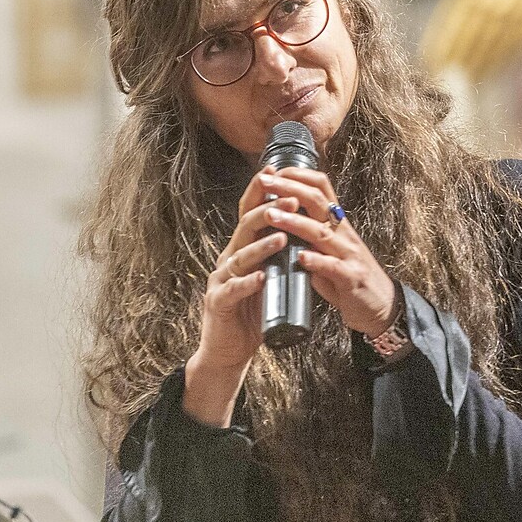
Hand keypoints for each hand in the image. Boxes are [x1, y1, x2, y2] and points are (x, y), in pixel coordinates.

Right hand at [182, 171, 294, 425]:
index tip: (275, 171)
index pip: (249, 214)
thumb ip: (277, 256)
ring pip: (241, 257)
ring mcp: (221, 280)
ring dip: (262, 246)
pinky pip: (233, 290)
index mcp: (241, 249)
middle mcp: (229, 258)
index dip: (260, 192)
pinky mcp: (219, 303)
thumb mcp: (267, 276)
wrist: (228, 350)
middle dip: (268, 211)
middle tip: (290, 200)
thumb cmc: (250, 311)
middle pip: (244, 228)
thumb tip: (302, 229)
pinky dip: (248, 283)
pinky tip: (261, 278)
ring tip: (283, 237)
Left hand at [255, 167, 397, 336]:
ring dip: (294, 222)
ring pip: (321, 232)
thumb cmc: (350, 276)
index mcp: (337, 223)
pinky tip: (300, 257)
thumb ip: (310, 234)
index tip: (274, 171)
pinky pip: (333, 267)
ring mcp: (349, 255)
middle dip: (289, 189)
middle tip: (265, 182)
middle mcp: (344, 233)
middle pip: (318, 201)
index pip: (321, 187)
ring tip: (271, 215)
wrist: (382, 306)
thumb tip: (284, 219)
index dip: (298, 175)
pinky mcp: (352, 279)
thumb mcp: (330, 249)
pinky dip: (316, 261)